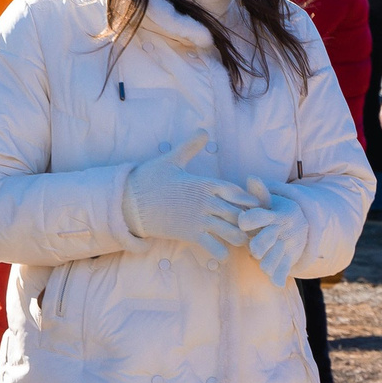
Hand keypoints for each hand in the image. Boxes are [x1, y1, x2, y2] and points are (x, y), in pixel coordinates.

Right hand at [119, 132, 253, 259]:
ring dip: (239, 237)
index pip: (236, 191)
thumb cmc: (149, 179)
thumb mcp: (171, 159)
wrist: (128, 201)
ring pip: (233, 232)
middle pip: (240, 213)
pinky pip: (215, 248)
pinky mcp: (190, 235)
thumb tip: (203, 130)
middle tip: (249, 226)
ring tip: (237, 238)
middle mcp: (206, 202)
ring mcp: (199, 219)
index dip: (247, 199)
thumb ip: (190, 146)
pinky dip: (222, 252)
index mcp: (204, 183)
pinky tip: (222, 250)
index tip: (252, 205)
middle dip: (248, 221)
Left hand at [230, 176, 297, 287]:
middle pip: (266, 239)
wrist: (303, 224)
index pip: (258, 216)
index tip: (242, 222)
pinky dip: (279, 276)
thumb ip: (258, 192)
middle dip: (258, 245)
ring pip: (274, 257)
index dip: (248, 220)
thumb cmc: (276, 212)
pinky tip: (275, 281)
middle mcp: (280, 230)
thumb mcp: (269, 201)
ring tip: (262, 262)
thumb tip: (250, 177)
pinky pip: (284, 268)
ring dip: (266, 263)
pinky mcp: (290, 257)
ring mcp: (287, 244)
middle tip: (253, 249)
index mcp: (273, 215)